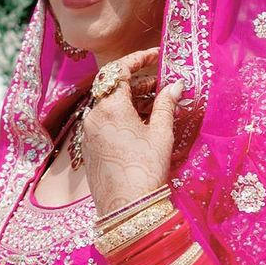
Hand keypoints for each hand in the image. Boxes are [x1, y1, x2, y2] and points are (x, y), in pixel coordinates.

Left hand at [83, 50, 184, 218]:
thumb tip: (176, 85)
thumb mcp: (161, 134)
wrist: (126, 209)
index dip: (139, 58)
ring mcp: (89, 132)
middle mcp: (94, 115)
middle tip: (162, 83)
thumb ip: (166, 105)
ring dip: (132, 100)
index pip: (120, 70)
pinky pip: (105, 121)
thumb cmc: (146, 170)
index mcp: (110, 107)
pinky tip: (142, 124)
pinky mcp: (90, 147)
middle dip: (138, 81)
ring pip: (109, 104)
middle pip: (113, 86)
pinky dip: (122, 115)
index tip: (157, 55)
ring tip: (157, 104)